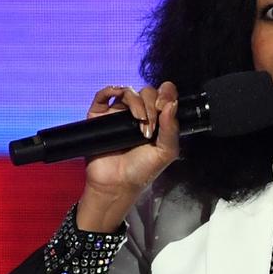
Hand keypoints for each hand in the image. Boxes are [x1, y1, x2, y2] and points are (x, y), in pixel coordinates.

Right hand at [77, 82, 180, 230]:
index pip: (163, 96)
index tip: (165, 105)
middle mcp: (138, 114)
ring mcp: (119, 114)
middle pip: (147, 92)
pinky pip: (104, 94)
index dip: (165, 94)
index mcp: (157, 120)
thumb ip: (172, 128)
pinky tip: (118, 96)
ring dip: (136, 102)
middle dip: (151, 105)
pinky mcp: (100, 116)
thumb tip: (172, 102)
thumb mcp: (166, 151)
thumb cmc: (142, 170)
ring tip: (139, 122)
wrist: (118, 184)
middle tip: (150, 126)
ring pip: (128, 92)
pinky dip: (112, 89)